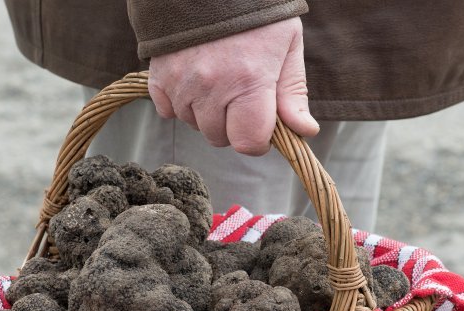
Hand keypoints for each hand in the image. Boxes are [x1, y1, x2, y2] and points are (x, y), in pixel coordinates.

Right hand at [148, 17, 318, 155]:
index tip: (260, 122)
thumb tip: (304, 132)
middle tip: (238, 93)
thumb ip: (293, 93)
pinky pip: (168, 111)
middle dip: (231, 124)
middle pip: (220, 138)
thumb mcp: (287, 45)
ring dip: (206, 112)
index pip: (248, 143)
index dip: (258, 139)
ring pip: (194, 125)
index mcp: (249, 82)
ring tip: (216, 78)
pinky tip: (193, 79)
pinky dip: (179, 102)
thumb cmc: (255, 12)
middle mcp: (212, 87)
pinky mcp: (159, 77)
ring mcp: (182, 84)